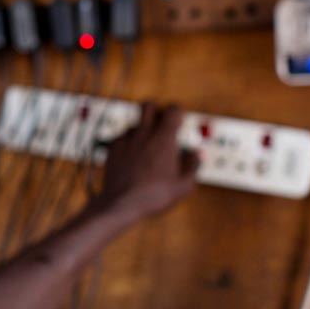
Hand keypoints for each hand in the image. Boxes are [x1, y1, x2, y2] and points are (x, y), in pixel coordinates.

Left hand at [87, 103, 198, 226]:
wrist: (121, 203)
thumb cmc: (154, 196)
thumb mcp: (183, 186)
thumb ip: (193, 166)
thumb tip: (198, 154)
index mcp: (164, 139)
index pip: (173, 109)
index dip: (178, 113)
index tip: (179, 124)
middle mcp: (144, 133)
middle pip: (148, 104)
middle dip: (155, 111)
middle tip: (159, 126)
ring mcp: (126, 139)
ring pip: (134, 122)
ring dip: (142, 130)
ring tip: (146, 150)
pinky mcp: (112, 147)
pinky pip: (122, 136)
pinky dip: (128, 143)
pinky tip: (131, 158)